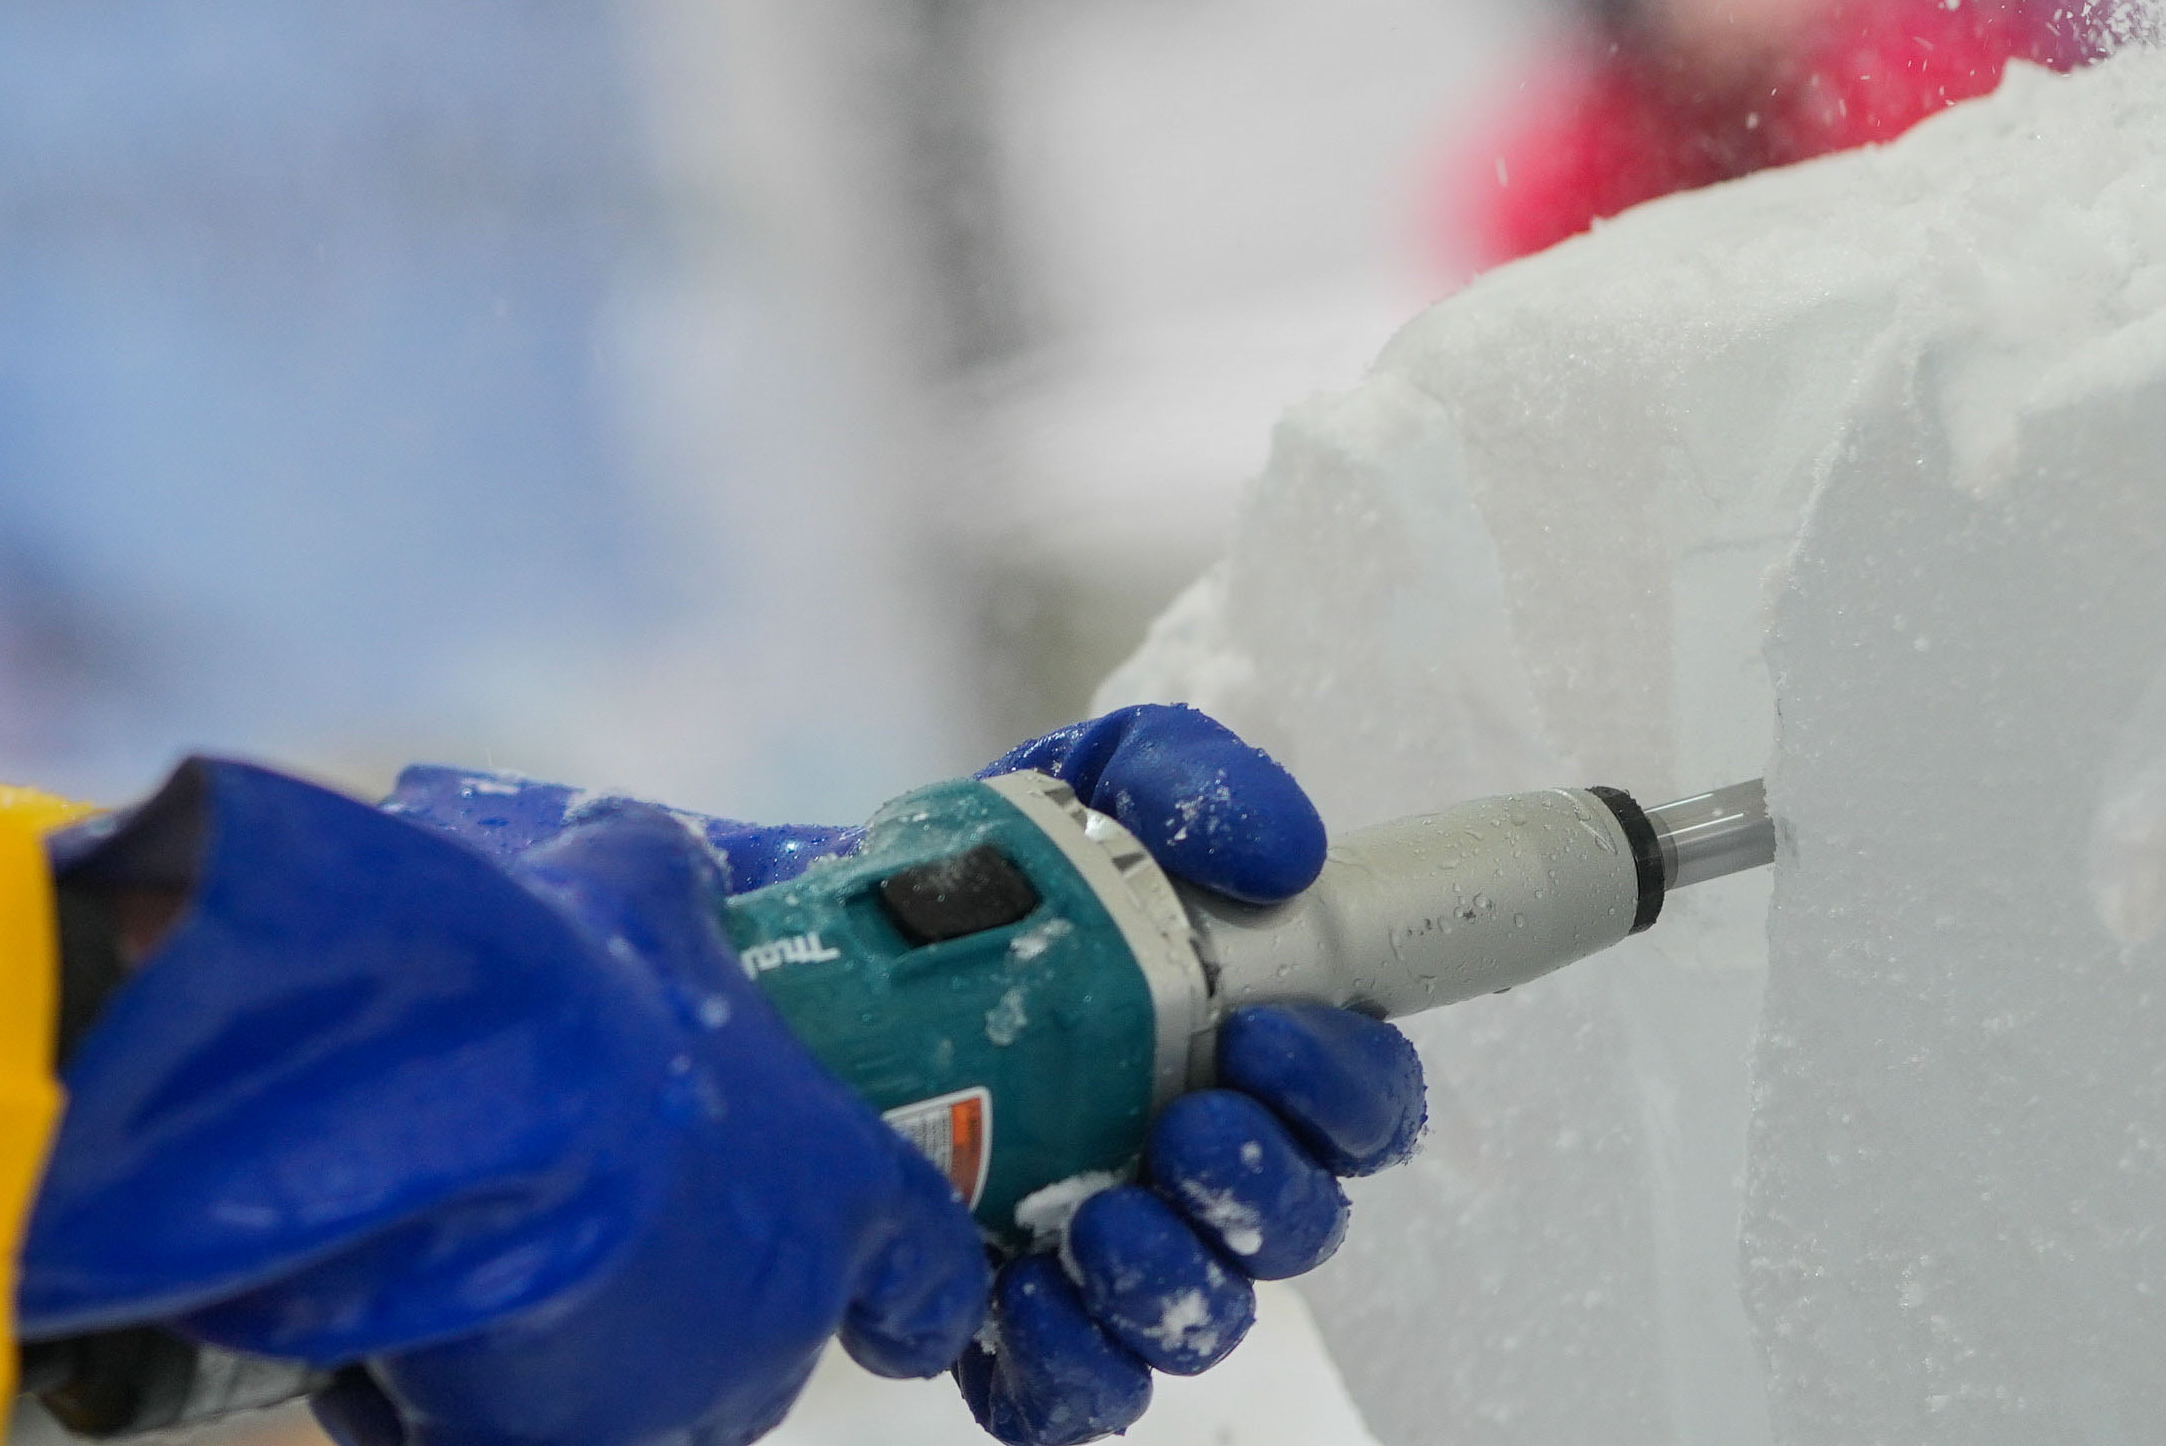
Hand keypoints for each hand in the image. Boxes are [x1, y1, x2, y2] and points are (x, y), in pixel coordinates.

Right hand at [18, 763, 988, 1445]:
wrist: (456, 1099)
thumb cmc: (571, 985)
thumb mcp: (634, 886)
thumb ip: (667, 879)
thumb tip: (663, 855)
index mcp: (837, 1192)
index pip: (925, 1275)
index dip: (907, 1290)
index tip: (891, 1309)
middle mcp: (773, 1324)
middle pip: (757, 1341)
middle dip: (682, 1292)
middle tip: (588, 1217)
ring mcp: (664, 1404)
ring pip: (632, 1395)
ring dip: (571, 1344)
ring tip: (470, 1256)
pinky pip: (507, 1427)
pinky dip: (457, 1390)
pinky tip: (395, 1315)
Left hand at [956, 709, 1428, 1444]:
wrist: (804, 943)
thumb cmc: (982, 868)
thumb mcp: (1082, 784)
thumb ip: (1187, 781)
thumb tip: (1282, 851)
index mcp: (1246, 1049)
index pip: (1361, 1102)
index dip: (1344, 1089)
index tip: (1266, 1035)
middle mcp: (1196, 1164)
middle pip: (1295, 1225)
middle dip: (1262, 1190)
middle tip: (1189, 1128)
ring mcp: (1111, 1250)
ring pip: (1195, 1319)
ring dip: (1171, 1286)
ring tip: (1103, 1224)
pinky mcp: (1011, 1319)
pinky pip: (1070, 1389)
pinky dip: (1064, 1365)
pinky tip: (1023, 1304)